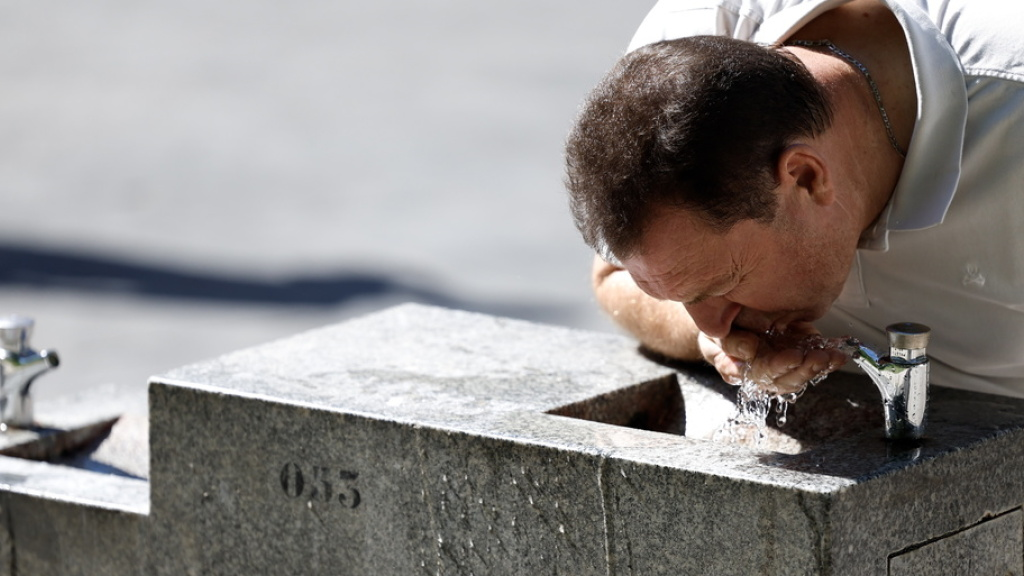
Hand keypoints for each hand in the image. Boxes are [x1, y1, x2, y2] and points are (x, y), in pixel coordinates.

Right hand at [697, 323, 849, 395]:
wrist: (725, 313)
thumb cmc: (717, 325)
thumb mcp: (715, 331)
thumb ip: (728, 342)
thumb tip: (750, 351)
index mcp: (740, 368)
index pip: (760, 374)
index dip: (777, 368)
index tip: (793, 357)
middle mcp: (762, 370)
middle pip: (784, 380)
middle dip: (804, 370)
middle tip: (818, 358)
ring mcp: (780, 363)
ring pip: (800, 375)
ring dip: (819, 367)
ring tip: (832, 357)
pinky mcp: (796, 351)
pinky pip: (813, 362)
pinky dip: (828, 359)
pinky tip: (839, 354)